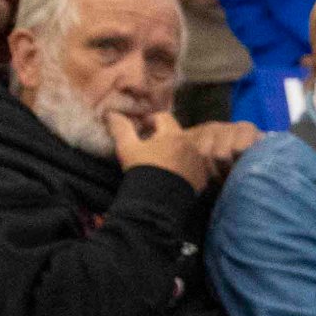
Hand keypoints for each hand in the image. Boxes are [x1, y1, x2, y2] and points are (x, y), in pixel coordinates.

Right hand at [107, 106, 235, 188]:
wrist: (156, 201)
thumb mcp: (127, 148)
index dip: (150, 119)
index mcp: (173, 134)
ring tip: (161, 160)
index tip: (141, 127)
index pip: (163, 117)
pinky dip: (185, 165)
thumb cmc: (141, 170)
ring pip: (187, 149)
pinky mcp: (202, 177)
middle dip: (164, 136)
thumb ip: (121, 128)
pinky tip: (172, 173)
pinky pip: (194, 165)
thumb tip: (112, 114)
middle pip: (177, 133)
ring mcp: (199, 161)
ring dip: (176, 150)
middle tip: (150, 145)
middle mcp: (191, 145)